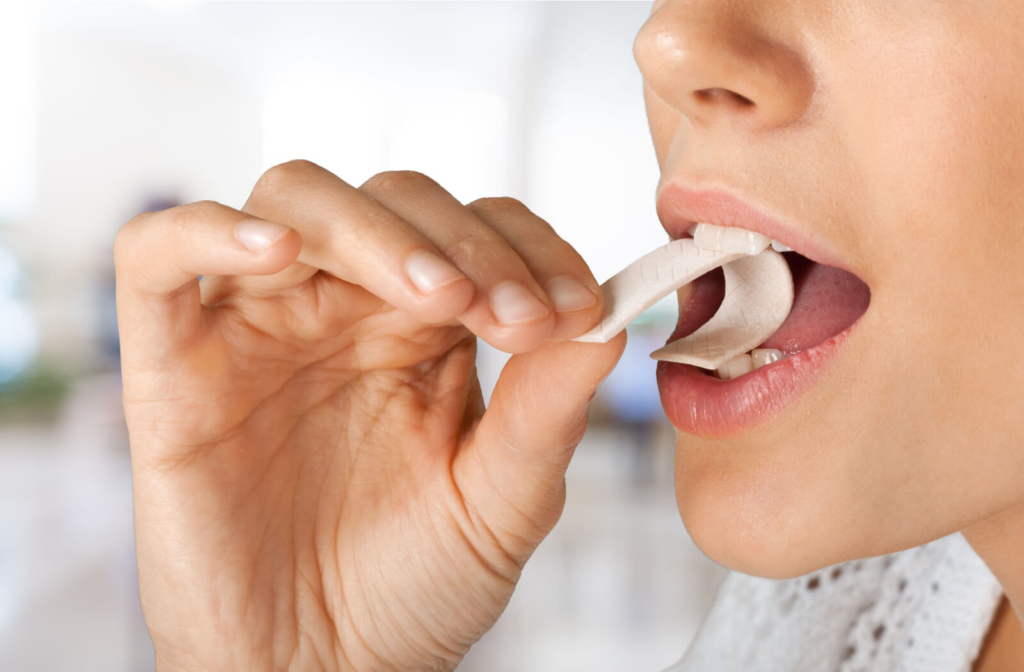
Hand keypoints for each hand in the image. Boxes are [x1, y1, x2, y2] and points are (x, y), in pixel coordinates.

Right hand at [115, 161, 625, 671]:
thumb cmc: (412, 589)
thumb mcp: (503, 500)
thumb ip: (549, 408)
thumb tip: (610, 319)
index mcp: (425, 331)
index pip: (478, 230)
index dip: (529, 248)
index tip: (578, 308)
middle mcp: (344, 312)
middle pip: (392, 200)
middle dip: (464, 243)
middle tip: (514, 314)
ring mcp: (258, 327)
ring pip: (293, 201)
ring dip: (373, 230)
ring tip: (434, 296)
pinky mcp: (170, 365)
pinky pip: (157, 257)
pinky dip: (206, 230)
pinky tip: (276, 252)